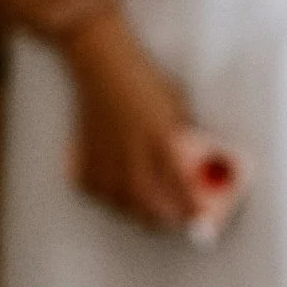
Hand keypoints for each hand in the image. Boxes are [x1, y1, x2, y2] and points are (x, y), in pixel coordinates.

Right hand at [64, 15, 205, 229]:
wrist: (101, 63)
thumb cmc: (145, 79)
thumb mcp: (177, 106)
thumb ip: (184, 136)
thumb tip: (197, 163)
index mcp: (160, 138)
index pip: (179, 185)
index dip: (191, 208)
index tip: (202, 221)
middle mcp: (132, 151)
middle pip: (147, 202)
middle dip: (165, 220)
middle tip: (177, 223)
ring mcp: (105, 154)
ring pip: (120, 201)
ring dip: (138, 214)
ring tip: (153, 216)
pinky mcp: (85, 153)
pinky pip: (94, 188)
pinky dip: (108, 199)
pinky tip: (119, 200)